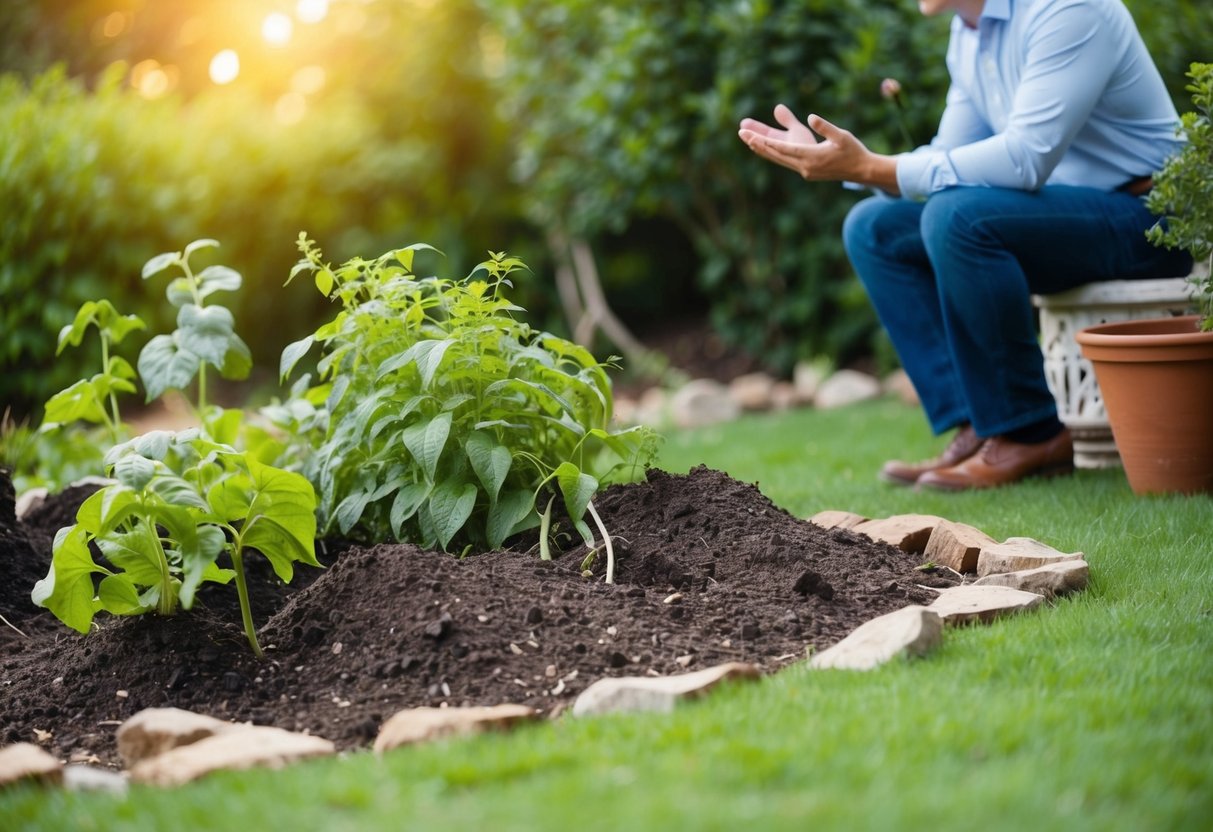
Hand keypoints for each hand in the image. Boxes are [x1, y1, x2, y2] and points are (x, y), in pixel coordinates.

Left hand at [738, 104, 895, 190]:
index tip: (752, 136)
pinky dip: (774, 154)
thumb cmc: (853, 150)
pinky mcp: (807, 172)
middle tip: (742, 134)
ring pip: (779, 159)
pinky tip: (765, 149)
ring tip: (748, 140)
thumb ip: (825, 127)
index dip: (767, 142)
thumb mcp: (841, 135)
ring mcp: (805, 171)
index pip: (784, 149)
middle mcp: (805, 167)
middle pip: (776, 155)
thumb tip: (811, 117)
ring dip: (763, 150)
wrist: (861, 170)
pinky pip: (785, 162)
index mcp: (812, 158)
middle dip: (758, 144)